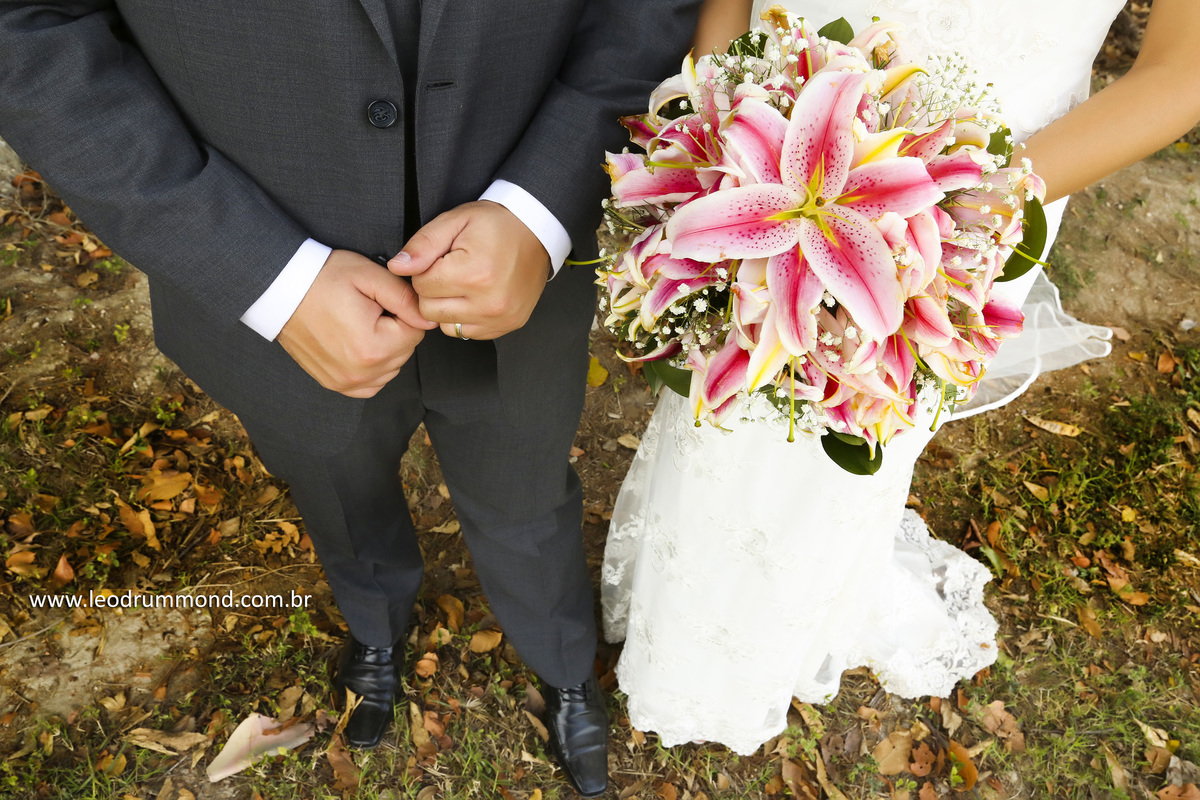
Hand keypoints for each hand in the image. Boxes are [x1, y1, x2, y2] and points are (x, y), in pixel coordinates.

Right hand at [276, 249, 436, 397]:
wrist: (281, 289)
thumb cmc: (323, 278)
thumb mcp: (370, 276)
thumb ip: (406, 298)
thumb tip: (429, 320)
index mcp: (373, 347)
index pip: (416, 332)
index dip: (402, 310)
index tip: (380, 299)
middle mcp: (360, 373)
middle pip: (404, 352)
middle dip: (394, 329)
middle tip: (366, 309)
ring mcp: (345, 383)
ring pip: (391, 368)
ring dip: (384, 348)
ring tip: (358, 323)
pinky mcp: (334, 384)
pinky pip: (371, 384)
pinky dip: (372, 367)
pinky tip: (358, 344)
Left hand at [388, 201, 551, 339]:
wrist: (537, 230)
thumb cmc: (497, 224)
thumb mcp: (455, 221)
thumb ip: (422, 245)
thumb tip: (398, 267)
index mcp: (474, 274)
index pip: (421, 286)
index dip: (425, 269)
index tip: (442, 258)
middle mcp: (489, 302)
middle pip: (430, 310)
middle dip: (433, 290)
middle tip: (450, 270)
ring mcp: (500, 317)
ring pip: (446, 325)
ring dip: (447, 307)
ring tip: (464, 284)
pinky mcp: (507, 325)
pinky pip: (467, 331)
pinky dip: (465, 316)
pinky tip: (476, 296)